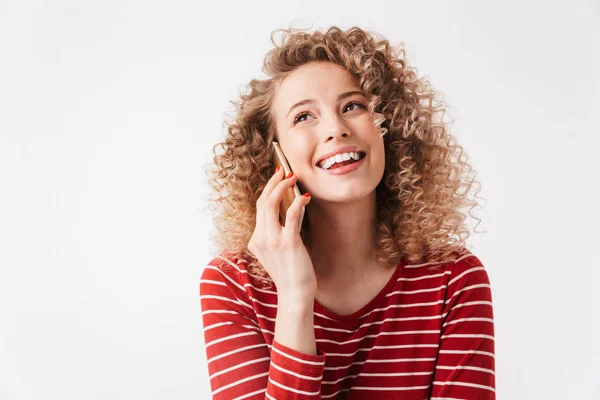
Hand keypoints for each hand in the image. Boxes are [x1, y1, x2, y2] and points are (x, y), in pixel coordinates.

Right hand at [248, 167, 315, 299]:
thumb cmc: (290, 274)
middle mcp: (261, 238)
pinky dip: (297, 203)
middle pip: (262, 202)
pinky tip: (305, 198)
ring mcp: (273, 240)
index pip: (259, 208)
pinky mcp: (288, 242)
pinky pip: (291, 215)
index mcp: (256, 240)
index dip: (267, 190)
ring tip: (292, 178)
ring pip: (271, 204)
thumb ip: (275, 235)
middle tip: (284, 171)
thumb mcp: (276, 253)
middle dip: (273, 182)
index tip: (277, 178)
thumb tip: (289, 212)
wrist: (295, 294)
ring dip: (282, 187)